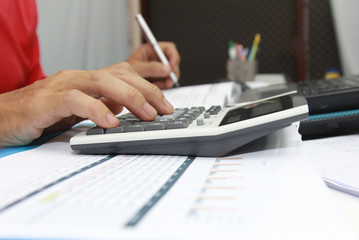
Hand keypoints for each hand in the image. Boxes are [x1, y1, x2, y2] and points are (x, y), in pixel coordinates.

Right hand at [0, 62, 173, 146]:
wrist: (3, 116)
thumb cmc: (40, 112)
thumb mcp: (78, 109)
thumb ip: (99, 105)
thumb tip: (122, 108)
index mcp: (87, 80)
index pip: (124, 75)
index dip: (147, 87)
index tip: (165, 104)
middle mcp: (78, 78)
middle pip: (119, 75)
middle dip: (146, 91)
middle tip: (164, 109)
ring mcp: (62, 87)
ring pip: (102, 82)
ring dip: (129, 97)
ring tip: (147, 114)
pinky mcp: (47, 101)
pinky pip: (75, 100)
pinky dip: (96, 109)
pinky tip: (111, 122)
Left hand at [127, 42, 179, 88]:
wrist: (122, 85)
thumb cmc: (123, 73)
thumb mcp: (137, 69)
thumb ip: (151, 68)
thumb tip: (166, 68)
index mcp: (150, 50)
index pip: (168, 48)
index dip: (173, 56)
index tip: (172, 66)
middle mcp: (156, 58)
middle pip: (173, 61)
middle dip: (171, 72)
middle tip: (168, 79)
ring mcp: (159, 69)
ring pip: (171, 73)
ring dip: (168, 80)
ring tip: (158, 85)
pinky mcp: (159, 78)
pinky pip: (168, 81)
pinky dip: (164, 85)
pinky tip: (156, 87)